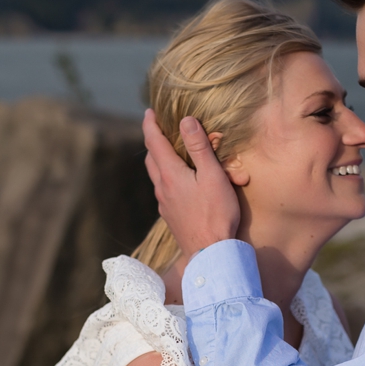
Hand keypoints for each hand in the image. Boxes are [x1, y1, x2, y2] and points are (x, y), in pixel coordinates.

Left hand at [140, 111, 239, 258]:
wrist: (209, 254)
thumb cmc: (216, 213)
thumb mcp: (212, 176)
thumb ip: (199, 147)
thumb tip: (185, 120)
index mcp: (170, 174)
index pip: (154, 142)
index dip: (151, 124)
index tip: (149, 111)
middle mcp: (162, 187)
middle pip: (151, 158)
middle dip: (153, 141)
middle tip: (159, 128)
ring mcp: (164, 203)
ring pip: (156, 175)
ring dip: (159, 159)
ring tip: (168, 151)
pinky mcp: (170, 215)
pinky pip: (163, 189)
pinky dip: (167, 176)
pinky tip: (179, 181)